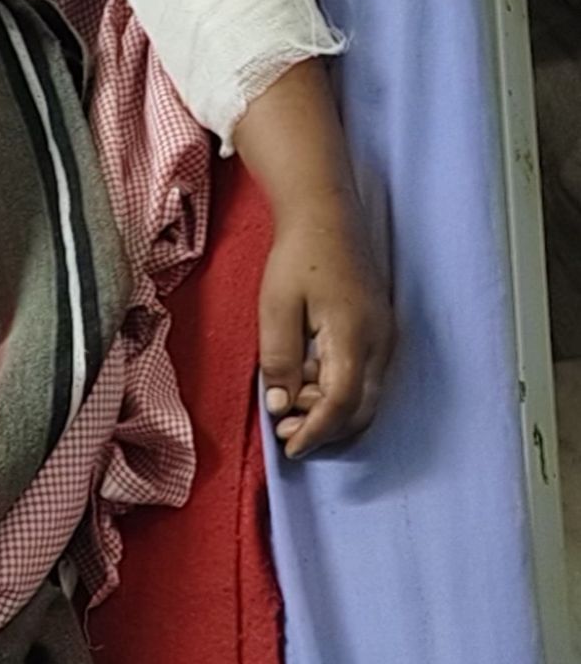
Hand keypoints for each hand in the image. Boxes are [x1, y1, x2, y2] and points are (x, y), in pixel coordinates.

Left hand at [258, 195, 394, 457]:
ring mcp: (385, 337)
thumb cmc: (300, 256)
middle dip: (324, 429)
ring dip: (330, 411)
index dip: (316, 432)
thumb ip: (280, 360)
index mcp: (355, 335)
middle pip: (360, 409)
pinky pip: (366, 378)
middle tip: (285, 432)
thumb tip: (281, 405)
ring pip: (365, 397)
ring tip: (289, 403)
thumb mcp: (276, 309)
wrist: (326, 215)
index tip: (290, 448)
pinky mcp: (380, 332)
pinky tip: (308, 381)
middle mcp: (380, 341)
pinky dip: (339, 392)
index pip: (341, 404)